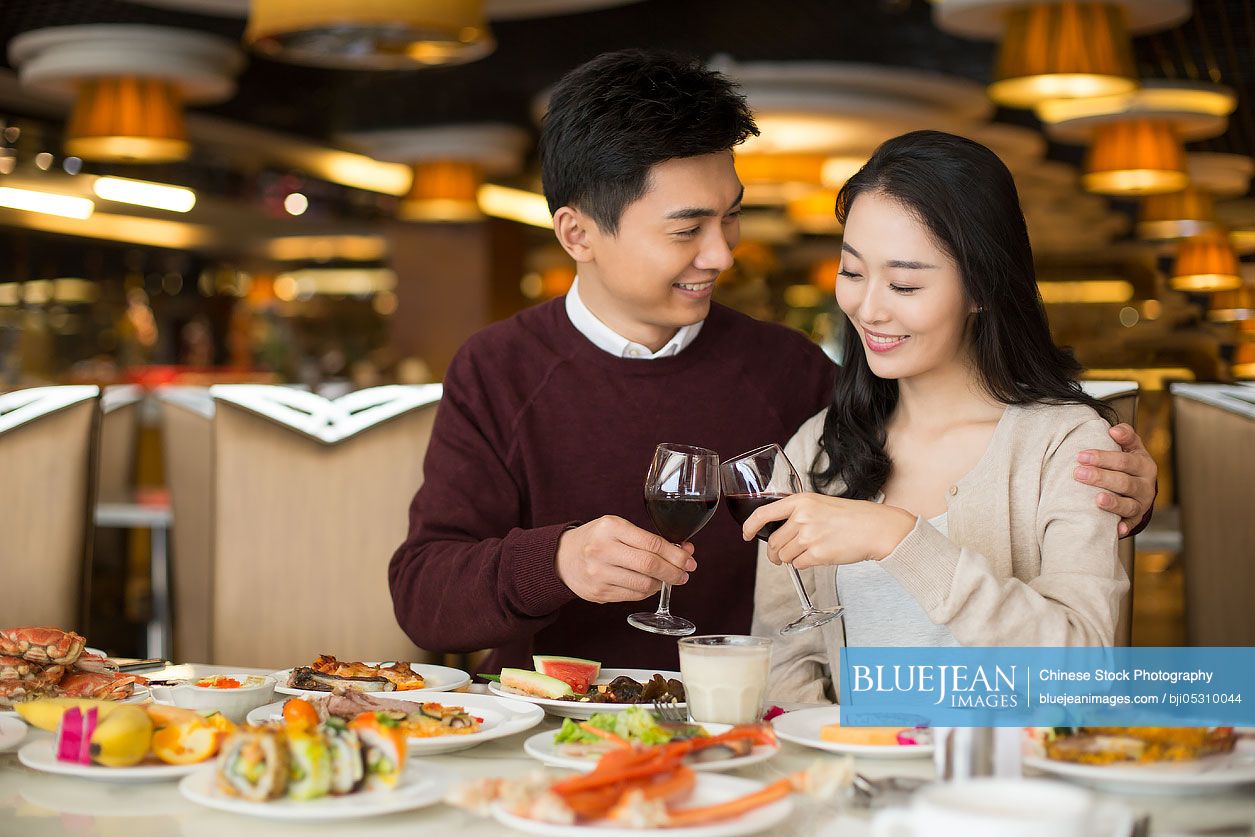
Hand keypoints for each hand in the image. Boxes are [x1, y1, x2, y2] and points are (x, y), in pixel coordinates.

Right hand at [555, 515, 696, 603]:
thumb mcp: (617, 528)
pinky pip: (633, 595)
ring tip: (665, 579)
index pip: (652, 543)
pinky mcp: (598, 593)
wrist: (561, 557)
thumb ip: (648, 539)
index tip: (689, 560)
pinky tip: (649, 585)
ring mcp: (599, 573)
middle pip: (650, 565)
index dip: (676, 554)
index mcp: (611, 527)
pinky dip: (647, 591)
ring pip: (644, 584)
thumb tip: (684, 551)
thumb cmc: (596, 539)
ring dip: (661, 584)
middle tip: (684, 574)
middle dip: (674, 572)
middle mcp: (602, 549)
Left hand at [741, 493, 915, 569]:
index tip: (747, 534)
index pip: (764, 512)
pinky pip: (799, 565)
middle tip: (780, 556)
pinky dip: (803, 565)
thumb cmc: (851, 516)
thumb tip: (779, 531)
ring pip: (784, 555)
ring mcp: (809, 536)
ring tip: (805, 554)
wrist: (875, 528)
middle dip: (774, 553)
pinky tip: (817, 557)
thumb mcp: (820, 504)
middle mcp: (802, 517)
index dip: (750, 526)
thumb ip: (799, 513)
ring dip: (790, 559)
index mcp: (801, 501)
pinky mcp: (818, 554)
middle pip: (774, 542)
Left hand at [1075, 423, 1157, 535]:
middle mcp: (1146, 485)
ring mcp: (1142, 504)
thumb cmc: (1128, 463)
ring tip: (1097, 499)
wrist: (1140, 487)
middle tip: (1078, 473)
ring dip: (1113, 502)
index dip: (1103, 457)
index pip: (1124, 461)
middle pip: (1124, 482)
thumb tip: (1114, 430)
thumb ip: (1125, 435)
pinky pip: (1131, 524)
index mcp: (1144, 465)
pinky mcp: (1135, 519)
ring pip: (1129, 505)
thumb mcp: (1130, 447)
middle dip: (1100, 477)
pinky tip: (1116, 529)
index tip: (1080, 455)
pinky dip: (1125, 527)